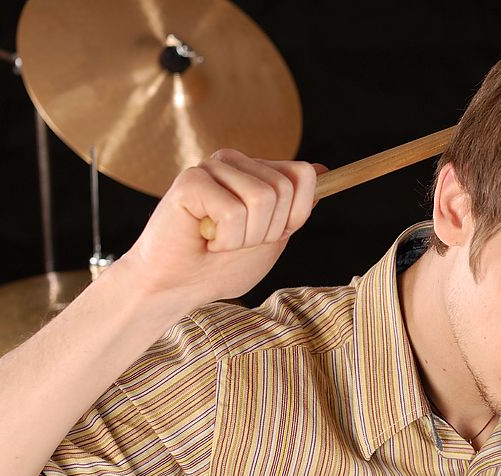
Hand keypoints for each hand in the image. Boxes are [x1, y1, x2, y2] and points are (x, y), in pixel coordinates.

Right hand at [118, 149, 326, 308]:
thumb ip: (296, 206)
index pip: (302, 175)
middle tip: (236, 241)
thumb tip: (322, 170)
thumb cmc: (220, 266)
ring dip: (245, 236)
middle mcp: (234, 162)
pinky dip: (225, 238)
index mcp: (255, 172)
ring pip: (262, 198)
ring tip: (219, 240)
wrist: (177, 287)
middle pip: (284, 188)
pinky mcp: (190, 180)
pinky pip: (233, 211)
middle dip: (267, 230)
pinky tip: (204, 239)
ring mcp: (211, 168)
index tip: (267, 234)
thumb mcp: (272, 237)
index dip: (294, 215)